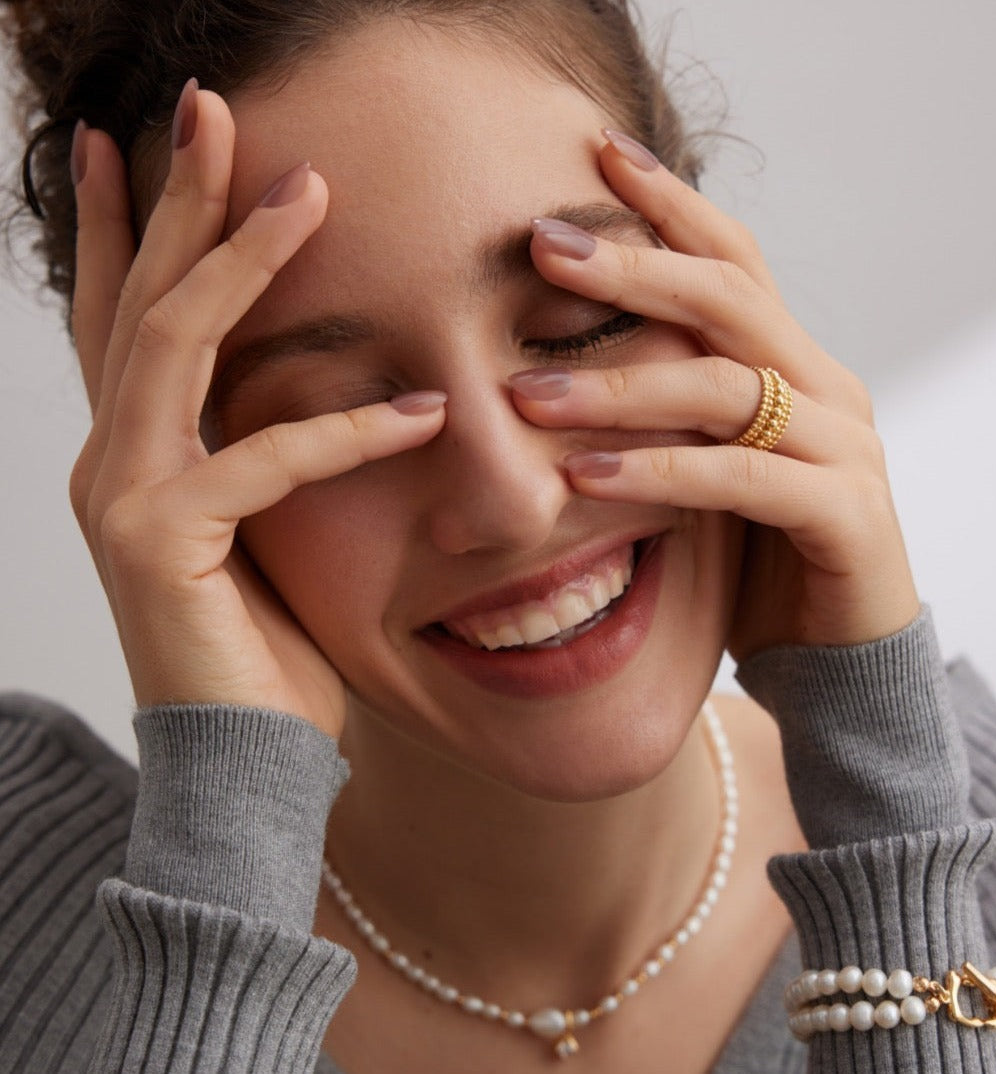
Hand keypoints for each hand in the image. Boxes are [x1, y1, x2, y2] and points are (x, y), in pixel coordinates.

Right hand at [67, 85, 445, 737]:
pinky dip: (341, 432)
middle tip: (211, 108)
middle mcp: (110, 461)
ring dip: (239, 261)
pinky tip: (420, 410)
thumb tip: (303, 393)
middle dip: (175, 200)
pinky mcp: (160, 544)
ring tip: (307, 190)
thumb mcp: (264, 534)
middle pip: (140, 301)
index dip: (128, 227)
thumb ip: (259, 458)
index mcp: (136, 453)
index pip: (124, 315)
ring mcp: (120, 498)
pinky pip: (257, 461)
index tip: (143, 144)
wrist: (243, 761)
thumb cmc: (264, 649)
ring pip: (173, 346)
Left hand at [512, 130, 919, 659]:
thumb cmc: (757, 555)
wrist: (836, 654)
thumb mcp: (705, 466)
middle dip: (633, 267)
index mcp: (791, 364)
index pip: (732, 260)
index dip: (671, 204)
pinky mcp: (845, 513)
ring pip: (724, 386)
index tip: (597, 156)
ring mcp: (844, 446)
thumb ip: (666, 413)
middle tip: (543, 246)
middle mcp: (825, 386)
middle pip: (728, 298)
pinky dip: (659, 472)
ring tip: (525, 394)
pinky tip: (584, 477)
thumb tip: (549, 367)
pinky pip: (740, 477)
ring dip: (618, 385)